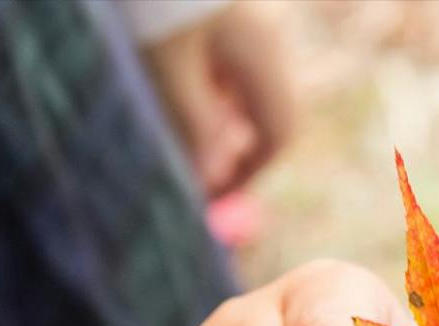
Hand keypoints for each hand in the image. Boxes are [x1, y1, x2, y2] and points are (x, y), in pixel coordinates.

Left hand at [143, 1, 294, 196]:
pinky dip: (217, 93)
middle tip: (200, 172)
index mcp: (262, 62)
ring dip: (225, 122)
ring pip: (251, 94)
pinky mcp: (234, 19)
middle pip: (268, 116)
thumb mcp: (170, 68)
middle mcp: (269, 47)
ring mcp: (256, 30)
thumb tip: (212, 179)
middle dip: (238, 149)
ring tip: (184, 134)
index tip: (214, 194)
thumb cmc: (163, 6)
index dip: (249, 172)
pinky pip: (237, 69)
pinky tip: (183, 88)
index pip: (276, 135)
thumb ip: (195, 124)